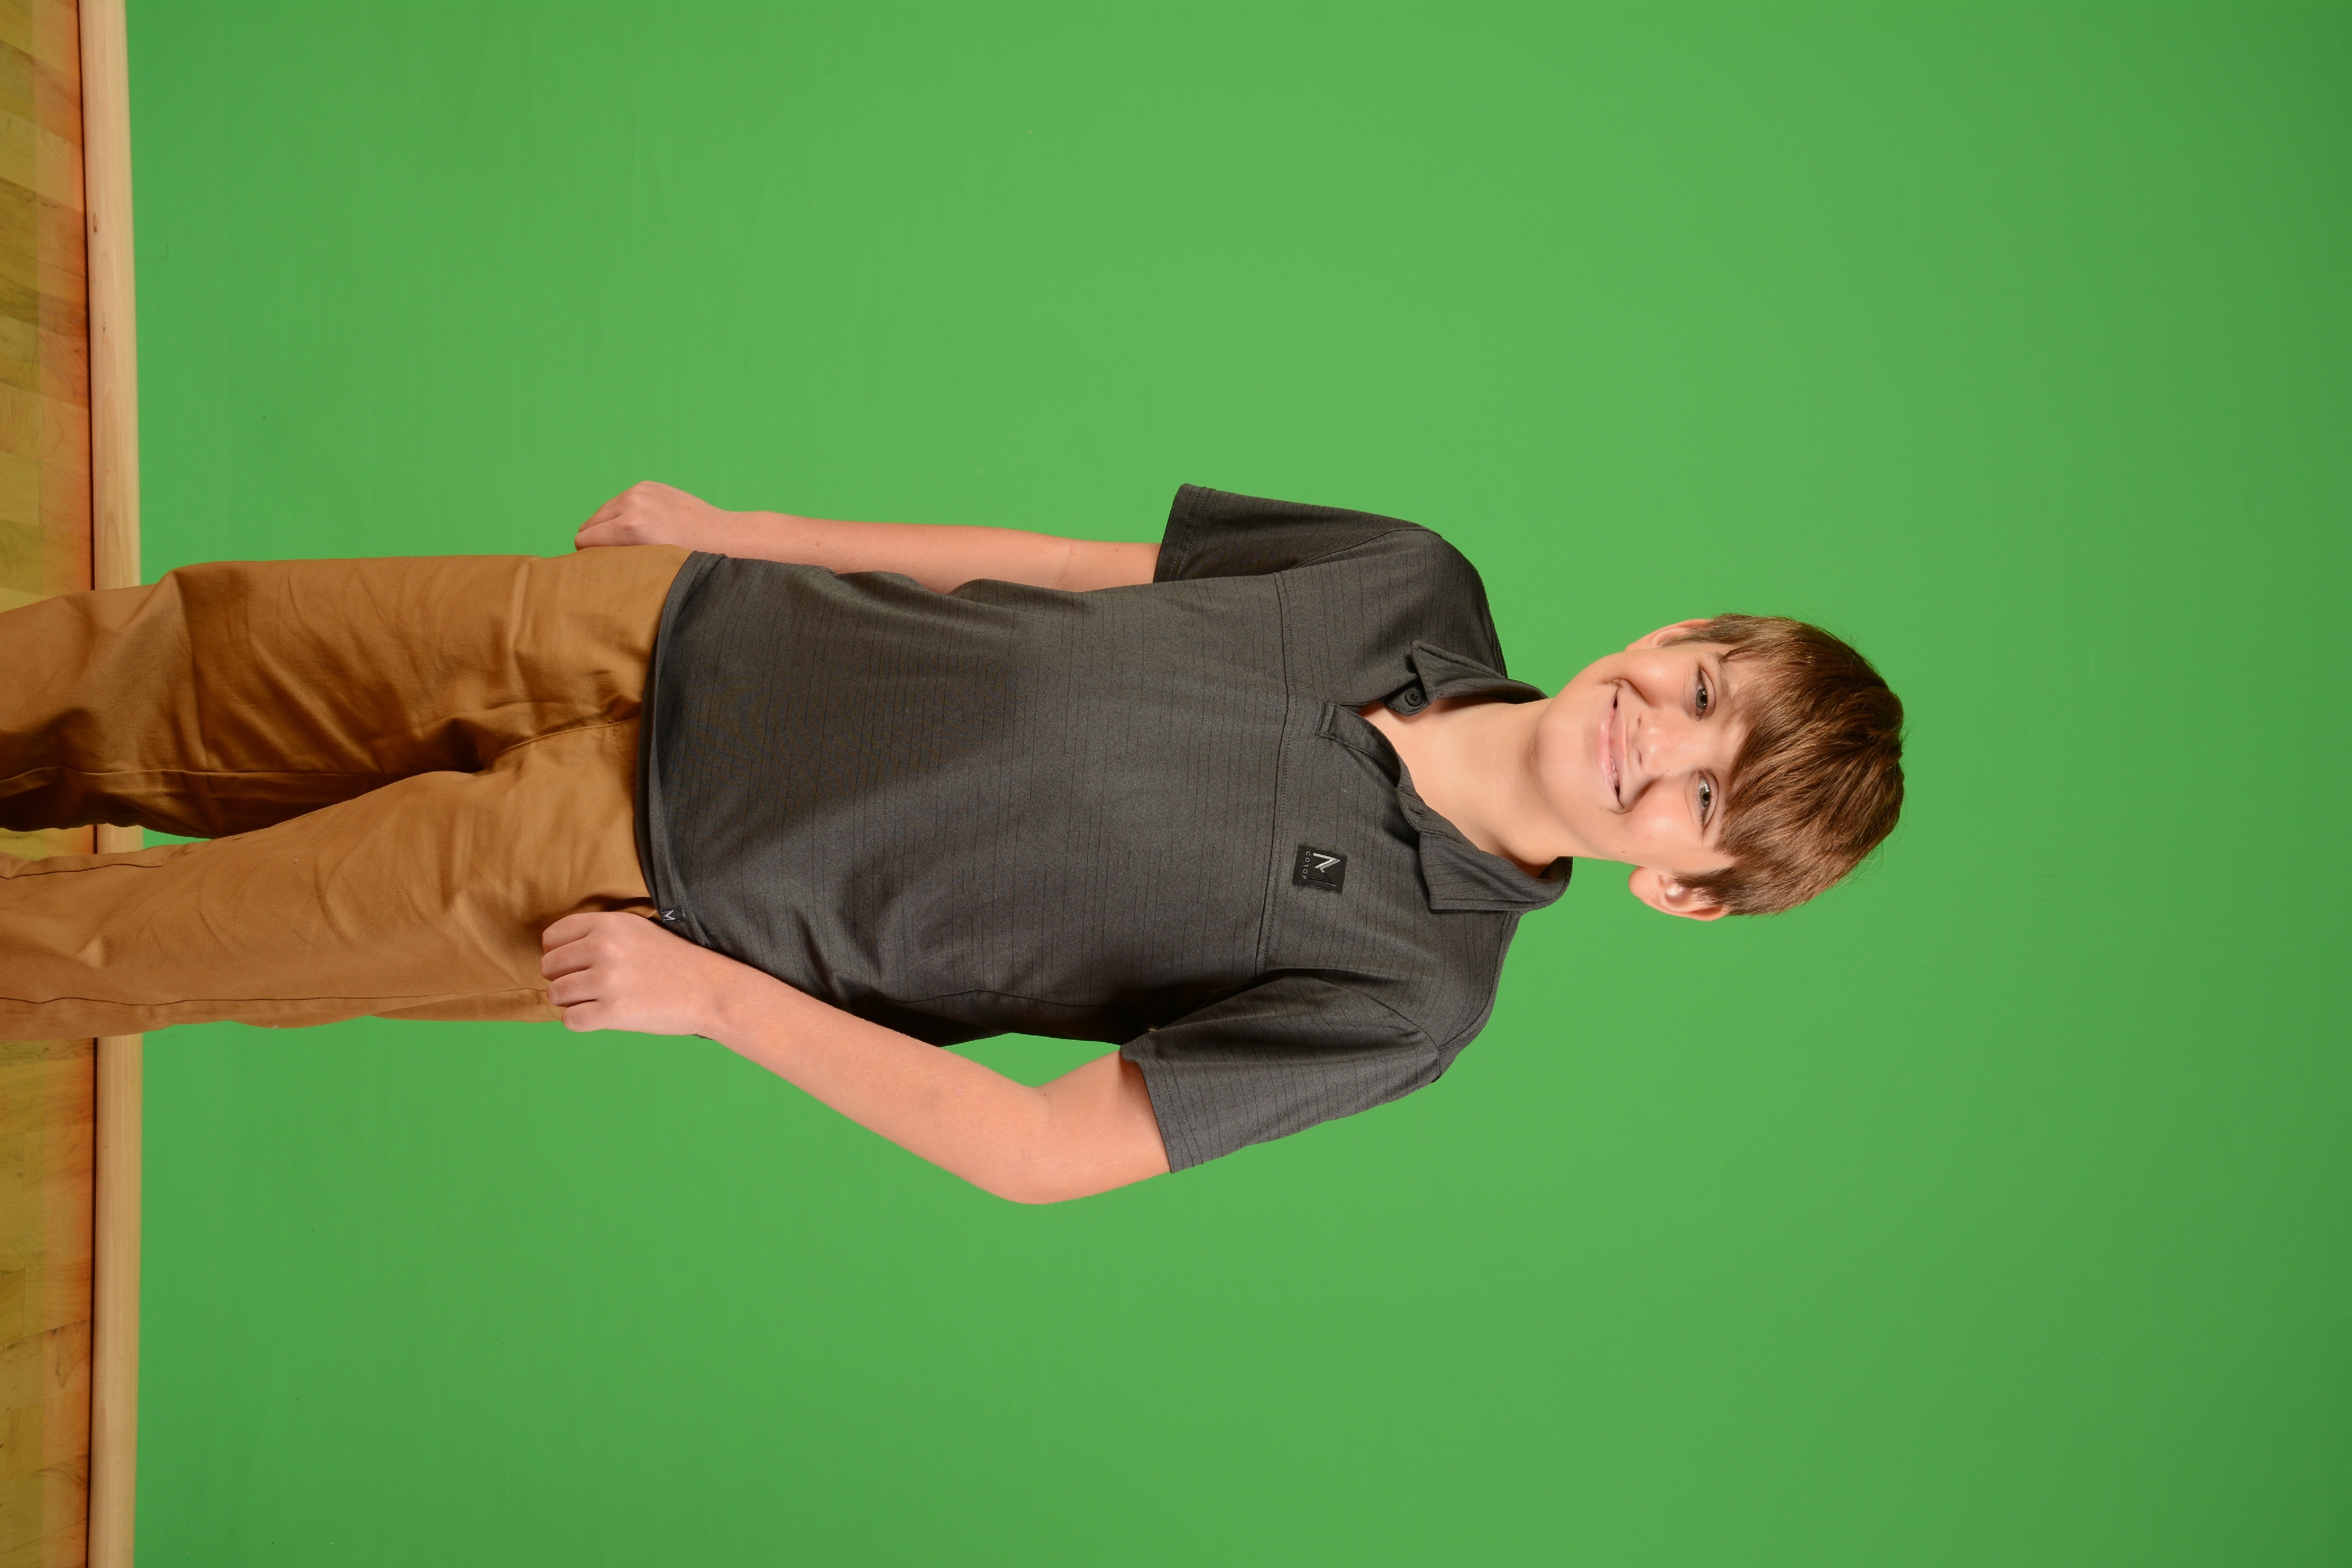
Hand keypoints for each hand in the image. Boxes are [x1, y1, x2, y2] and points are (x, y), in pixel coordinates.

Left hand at [540, 911, 758, 1034]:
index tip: (575, 964)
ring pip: (555, 994)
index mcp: (607, 924)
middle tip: (587, 986)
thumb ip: (598, 933)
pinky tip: (600, 1016)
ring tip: (595, 1001)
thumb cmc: (672, 961)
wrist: (709, 990)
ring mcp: (607, 981)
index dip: (558, 953)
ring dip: (570, 1001)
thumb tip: (555, 951)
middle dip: (562, 978)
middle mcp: (603, 949)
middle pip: (549, 967)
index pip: (552, 937)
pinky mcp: (613, 1013)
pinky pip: (570, 1020)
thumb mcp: (636, 929)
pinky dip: (580, 1021)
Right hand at [574, 480, 735, 551]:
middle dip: (597, 540)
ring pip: (603, 511)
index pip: (583, 539)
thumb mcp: (649, 566)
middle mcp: (632, 503)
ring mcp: (640, 490)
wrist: (721, 536)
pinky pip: (621, 501)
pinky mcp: (648, 485)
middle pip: (589, 523)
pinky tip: (644, 526)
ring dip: (609, 526)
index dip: (589, 556)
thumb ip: (618, 561)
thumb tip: (592, 565)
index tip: (601, 567)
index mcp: (630, 526)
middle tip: (615, 557)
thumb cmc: (688, 560)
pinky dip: (625, 513)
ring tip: (630, 543)